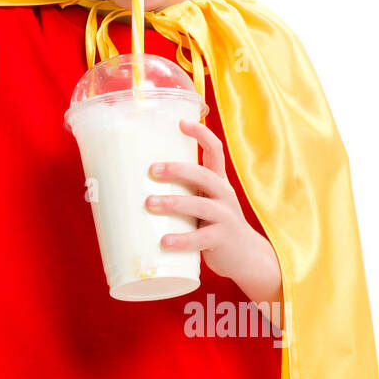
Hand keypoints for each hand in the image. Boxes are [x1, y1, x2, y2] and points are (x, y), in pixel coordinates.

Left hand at [145, 118, 277, 286]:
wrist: (246, 257)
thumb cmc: (212, 225)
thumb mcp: (203, 203)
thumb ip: (181, 192)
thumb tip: (132, 184)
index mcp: (218, 182)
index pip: (215, 150)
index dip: (201, 134)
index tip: (181, 122)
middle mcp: (224, 195)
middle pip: (203, 175)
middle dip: (178, 170)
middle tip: (152, 170)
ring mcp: (226, 217)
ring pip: (200, 205)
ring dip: (173, 203)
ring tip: (149, 204)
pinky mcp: (223, 239)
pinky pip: (201, 238)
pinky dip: (182, 240)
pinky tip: (163, 241)